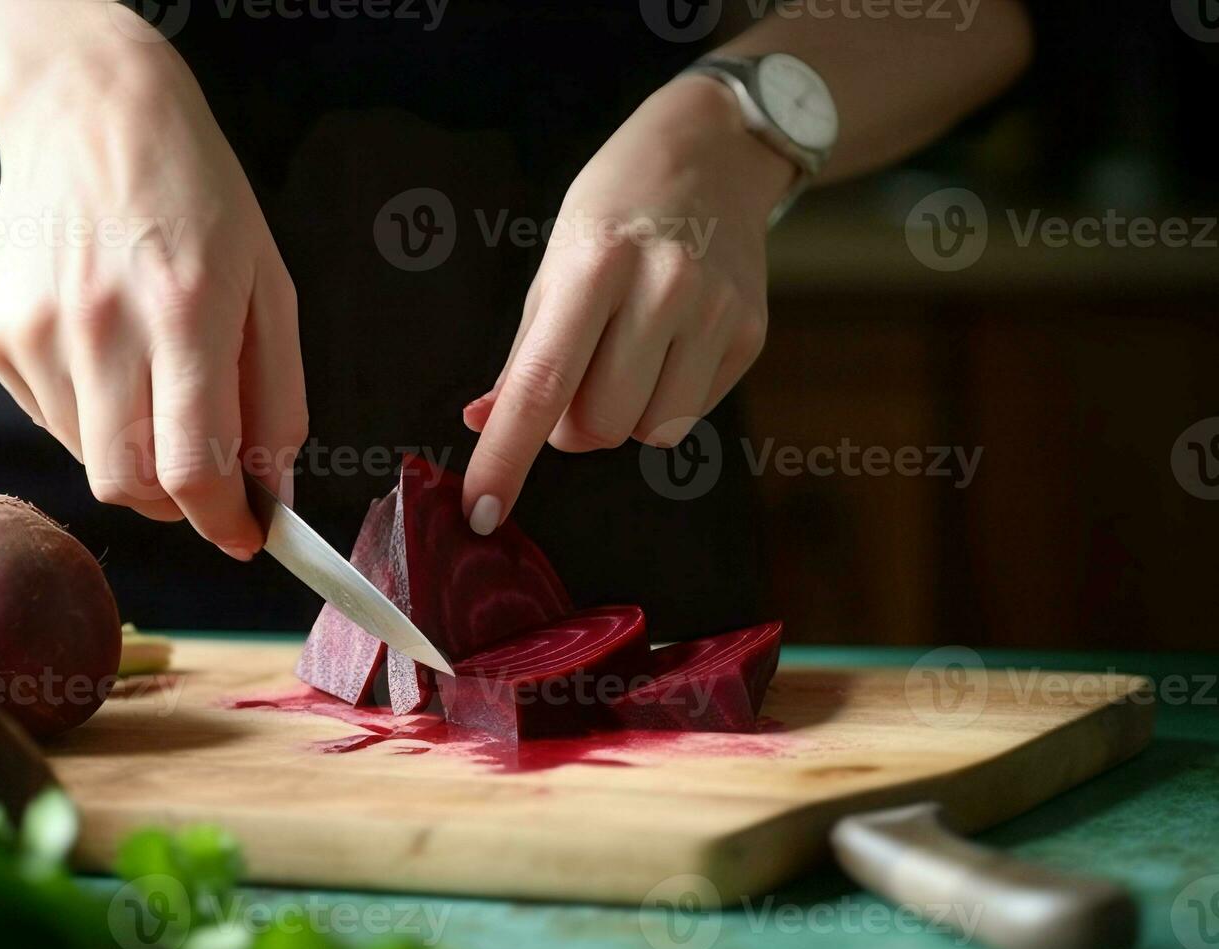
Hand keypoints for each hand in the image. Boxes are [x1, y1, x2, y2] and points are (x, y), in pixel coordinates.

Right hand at [0, 3, 305, 559]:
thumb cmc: (200, 198)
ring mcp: (36, 332)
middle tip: (205, 476)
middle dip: (178, 503)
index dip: (223, 521)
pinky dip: (92, 419)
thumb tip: (271, 492)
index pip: (192, 467)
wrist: (90, 113)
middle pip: (131, 486)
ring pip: (90, 462)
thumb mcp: (270, 288)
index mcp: (185, 311)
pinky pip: (51, 422)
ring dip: (136, 456)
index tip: (246, 536)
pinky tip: (111, 357)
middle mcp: (100, 326)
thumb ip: (278, 399)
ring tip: (156, 383)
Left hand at [460, 76, 794, 532]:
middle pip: (598, 426)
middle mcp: (663, 288)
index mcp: (594, 266)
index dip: (506, 458)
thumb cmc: (615, 213)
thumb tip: (486, 425)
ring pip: (649, 432)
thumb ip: (524, 355)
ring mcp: (715, 313)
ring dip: (624, 417)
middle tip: (576, 378)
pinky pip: (692, 415)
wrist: (711, 155)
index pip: (541, 385)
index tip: (481, 510)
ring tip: (626, 357)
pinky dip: (665, 400)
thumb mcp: (556, 264)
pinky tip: (669, 346)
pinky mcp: (750, 334)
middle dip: (572, 425)